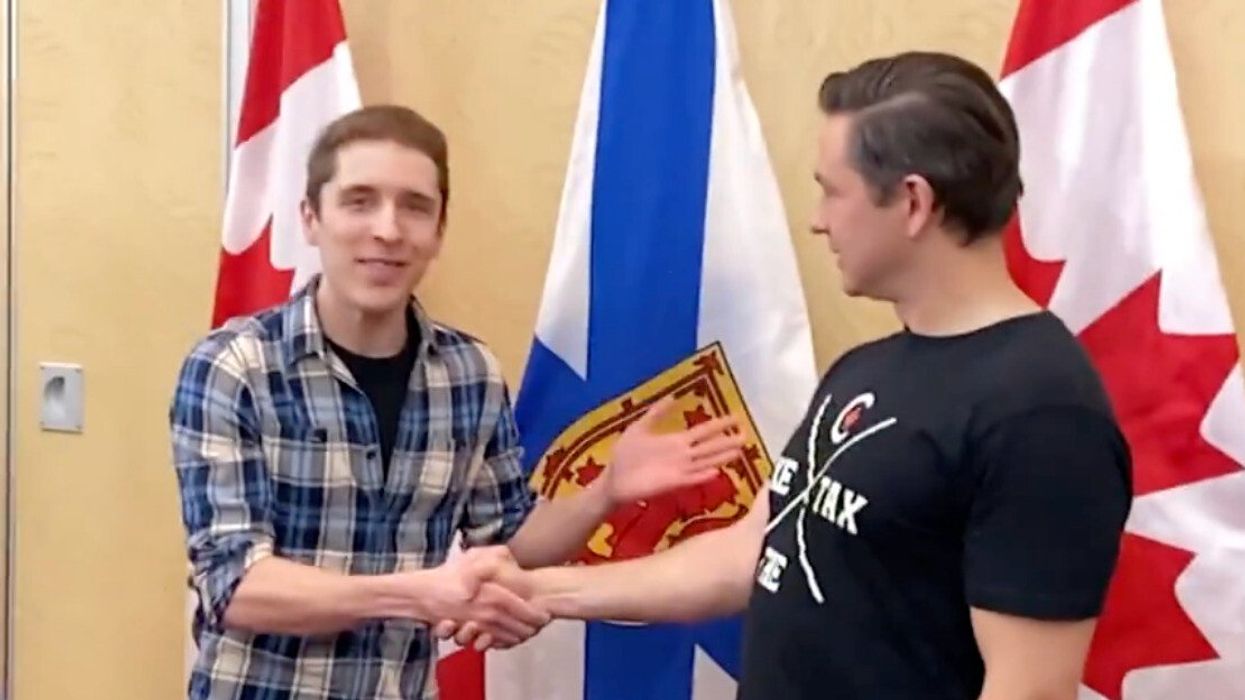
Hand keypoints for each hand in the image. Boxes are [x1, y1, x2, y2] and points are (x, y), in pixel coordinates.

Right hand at [429, 548, 548, 650]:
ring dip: (519, 635)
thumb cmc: (447, 575)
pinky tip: (509, 638)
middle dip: (531, 627)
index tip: (545, 614)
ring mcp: (476, 625)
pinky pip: (490, 642)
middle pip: (516, 625)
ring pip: (505, 635)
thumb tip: (515, 562)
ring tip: (530, 632)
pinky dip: (502, 642)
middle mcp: (485, 611)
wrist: (419, 594)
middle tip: (542, 624)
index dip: (535, 613)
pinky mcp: (467, 634)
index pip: (521, 607)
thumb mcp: (474, 556)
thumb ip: (497, 555)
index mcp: (490, 593)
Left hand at [604, 395, 744, 505]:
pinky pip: (691, 478)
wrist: (613, 478)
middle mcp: (682, 455)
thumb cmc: (625, 455)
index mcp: (675, 441)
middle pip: (710, 446)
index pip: (703, 431)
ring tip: (739, 451)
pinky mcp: (672, 483)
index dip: (719, 425)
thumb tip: (673, 397)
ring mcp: (679, 470)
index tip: (736, 418)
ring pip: (705, 461)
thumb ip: (656, 413)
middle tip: (746, 435)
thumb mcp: (640, 427)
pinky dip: (702, 475)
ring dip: (721, 457)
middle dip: (727, 441)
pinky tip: (716, 472)